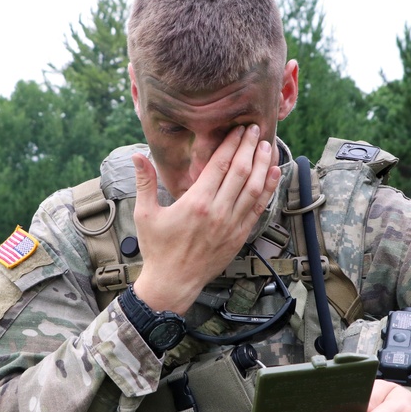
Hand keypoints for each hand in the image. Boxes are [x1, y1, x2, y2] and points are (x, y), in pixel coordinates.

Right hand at [131, 124, 280, 313]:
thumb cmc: (157, 248)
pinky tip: (274, 173)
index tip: (238, 128)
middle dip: (249, 147)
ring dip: (262, 164)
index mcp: (196, 202)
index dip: (231, 143)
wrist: (173, 283)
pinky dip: (268, 188)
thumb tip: (136, 154)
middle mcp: (218, 212)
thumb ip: (144, 182)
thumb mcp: (145, 214)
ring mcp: (232, 225)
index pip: (219, 165)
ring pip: (254, 187)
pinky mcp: (239, 236)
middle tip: (255, 129)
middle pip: (240, 171)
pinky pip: (259, 207)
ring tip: (267, 145)